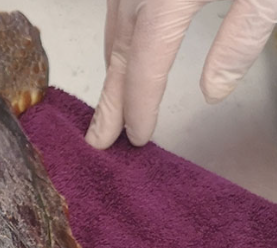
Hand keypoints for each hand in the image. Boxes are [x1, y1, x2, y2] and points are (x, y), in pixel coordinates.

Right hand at [86, 0, 276, 148]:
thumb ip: (242, 37)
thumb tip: (215, 90)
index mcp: (165, 0)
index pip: (144, 68)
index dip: (138, 107)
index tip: (137, 136)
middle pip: (118, 57)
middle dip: (109, 103)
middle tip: (99, 139)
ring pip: (114, 35)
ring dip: (113, 73)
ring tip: (112, 107)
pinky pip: (116, 15)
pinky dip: (118, 42)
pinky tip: (126, 56)